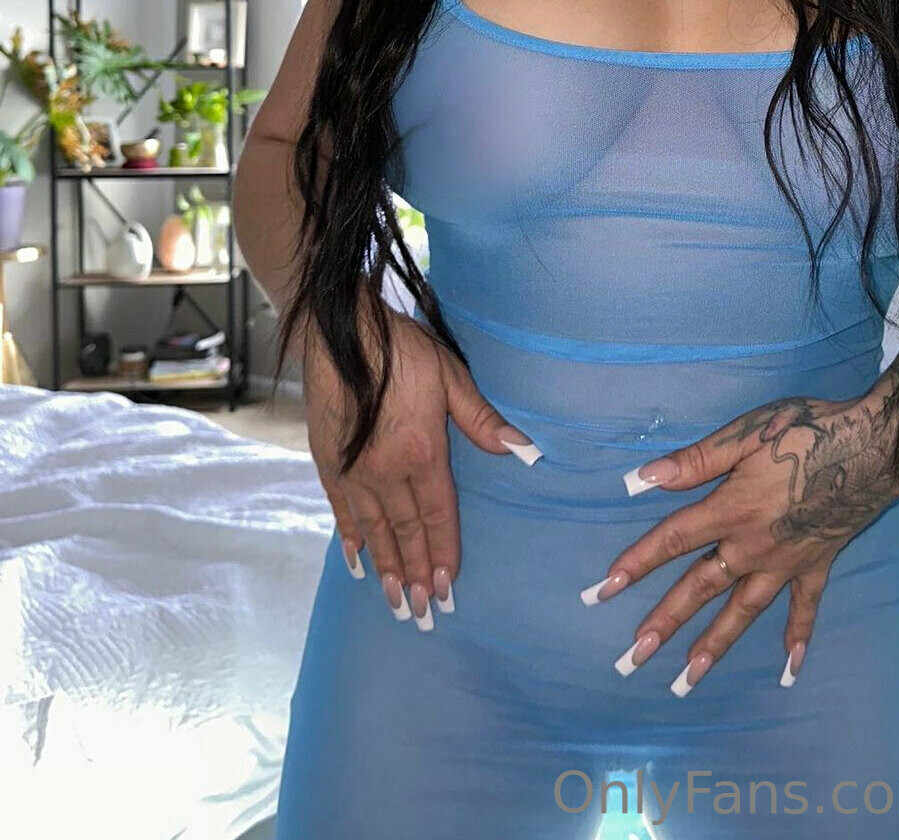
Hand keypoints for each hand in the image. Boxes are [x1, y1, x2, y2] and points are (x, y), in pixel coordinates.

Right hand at [303, 292, 537, 625]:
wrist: (338, 331)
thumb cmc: (400, 348)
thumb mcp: (450, 376)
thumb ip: (482, 419)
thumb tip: (524, 451)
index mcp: (420, 453)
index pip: (437, 515)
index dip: (443, 552)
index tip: (448, 587)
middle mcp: (384, 471)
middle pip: (405, 532)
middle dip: (415, 575)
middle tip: (422, 613)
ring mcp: (352, 470)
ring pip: (373, 530)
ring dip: (386, 568)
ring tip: (393, 602)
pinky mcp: (327, 461)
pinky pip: (341, 511)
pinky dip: (351, 538)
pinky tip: (357, 561)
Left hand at [585, 393, 898, 691]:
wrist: (872, 448)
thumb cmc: (806, 431)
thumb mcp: (745, 434)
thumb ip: (694, 461)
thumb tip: (641, 479)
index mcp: (731, 510)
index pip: (672, 540)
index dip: (636, 563)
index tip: (603, 590)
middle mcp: (753, 546)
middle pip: (700, 588)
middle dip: (664, 623)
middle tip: (632, 659)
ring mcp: (786, 562)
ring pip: (743, 611)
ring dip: (714, 646)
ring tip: (686, 680)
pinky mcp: (817, 565)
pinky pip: (805, 609)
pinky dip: (797, 638)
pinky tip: (789, 669)